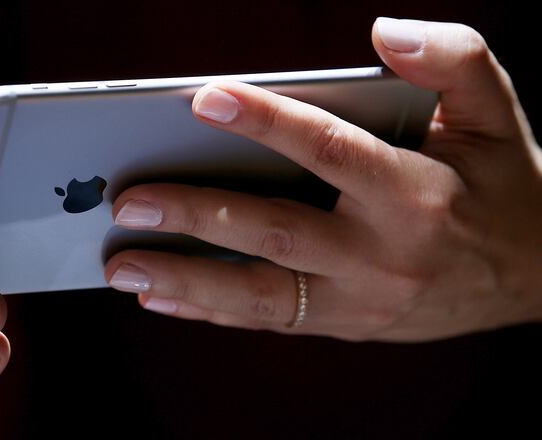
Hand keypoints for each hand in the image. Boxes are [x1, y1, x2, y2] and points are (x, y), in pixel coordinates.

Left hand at [105, 18, 541, 341]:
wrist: (535, 276)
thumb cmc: (502, 184)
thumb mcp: (497, 113)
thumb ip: (452, 59)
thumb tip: (383, 30)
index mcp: (415, 192)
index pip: (328, 149)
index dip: (265, 121)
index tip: (202, 100)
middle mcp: (381, 253)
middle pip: (274, 232)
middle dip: (196, 216)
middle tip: (128, 203)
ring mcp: (359, 299)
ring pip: (260, 294)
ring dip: (186, 280)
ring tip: (122, 266)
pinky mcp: (345, 325)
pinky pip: (270, 321)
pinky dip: (212, 311)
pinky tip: (163, 298)